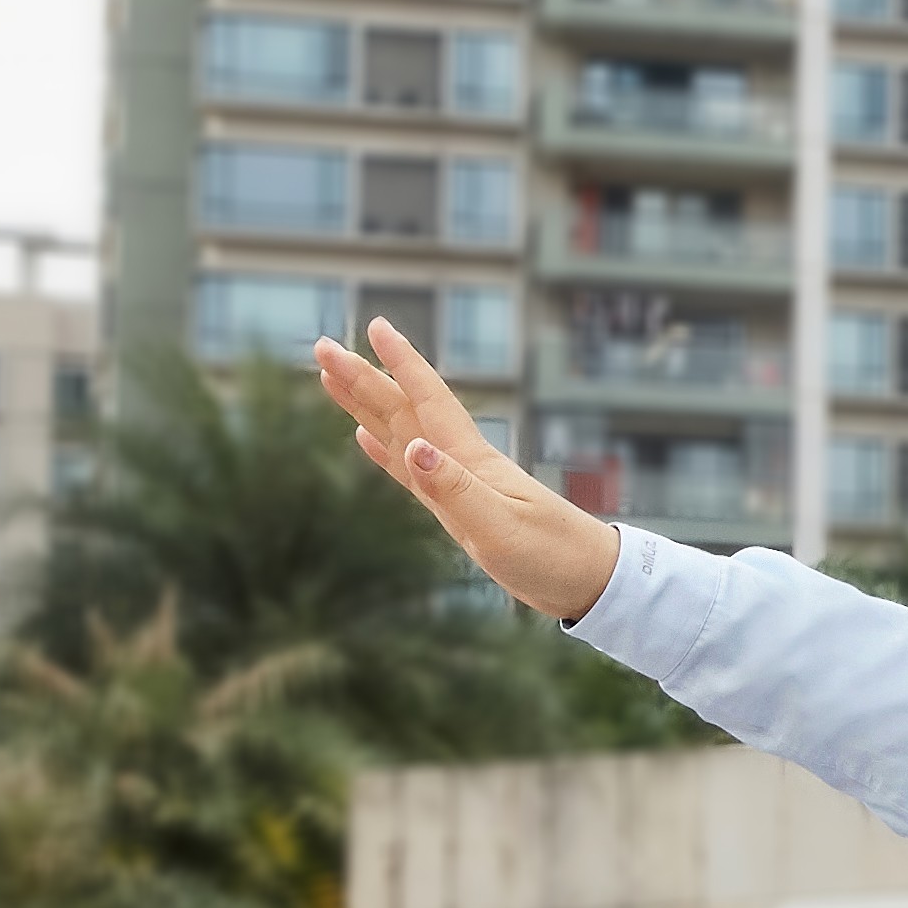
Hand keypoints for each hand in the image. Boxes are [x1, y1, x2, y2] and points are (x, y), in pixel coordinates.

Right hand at [310, 319, 619, 624]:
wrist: (586, 581)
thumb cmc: (552, 556)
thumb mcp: (500, 526)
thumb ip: (454, 489)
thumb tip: (413, 446)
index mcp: (470, 460)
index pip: (428, 400)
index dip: (401, 363)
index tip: (374, 326)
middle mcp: (460, 462)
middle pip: (403, 408)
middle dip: (362, 377)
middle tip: (321, 347)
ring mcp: (457, 482)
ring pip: (400, 431)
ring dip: (366, 405)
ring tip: (331, 379)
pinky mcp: (457, 506)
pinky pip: (409, 470)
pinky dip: (385, 450)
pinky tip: (365, 437)